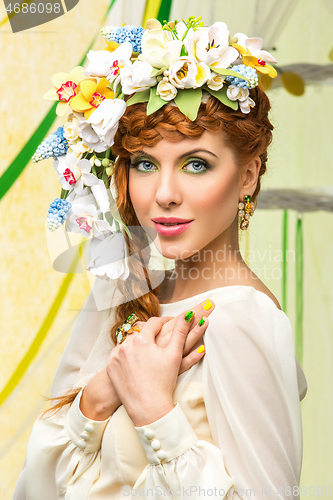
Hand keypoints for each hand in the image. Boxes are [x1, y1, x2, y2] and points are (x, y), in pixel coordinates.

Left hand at [106, 309, 209, 425]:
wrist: (148, 408)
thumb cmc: (163, 382)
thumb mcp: (175, 355)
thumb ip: (181, 331)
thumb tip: (190, 314)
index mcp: (142, 339)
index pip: (154, 323)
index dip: (164, 322)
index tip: (170, 324)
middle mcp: (126, 344)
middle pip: (140, 330)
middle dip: (149, 332)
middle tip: (159, 336)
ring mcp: (116, 356)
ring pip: (128, 341)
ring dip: (137, 342)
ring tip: (148, 348)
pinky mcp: (110, 366)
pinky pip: (118, 354)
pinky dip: (126, 354)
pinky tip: (136, 360)